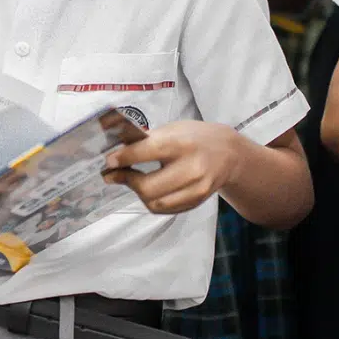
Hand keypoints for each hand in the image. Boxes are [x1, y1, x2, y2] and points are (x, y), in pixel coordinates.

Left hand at [102, 121, 241, 213]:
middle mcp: (191, 168)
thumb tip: (117, 151)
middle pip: (148, 186)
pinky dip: (152, 201)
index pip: (146, 151)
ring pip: (155, 203)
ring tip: (132, 180)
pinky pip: (166, 209)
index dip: (124, 158)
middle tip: (115, 174)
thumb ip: (147, 141)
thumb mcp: (173, 130)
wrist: (229, 154)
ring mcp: (196, 188)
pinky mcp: (197, 201)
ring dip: (138, 193)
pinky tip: (148, 190)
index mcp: (182, 143)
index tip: (109, 161)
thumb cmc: (195, 138)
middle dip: (127, 180)